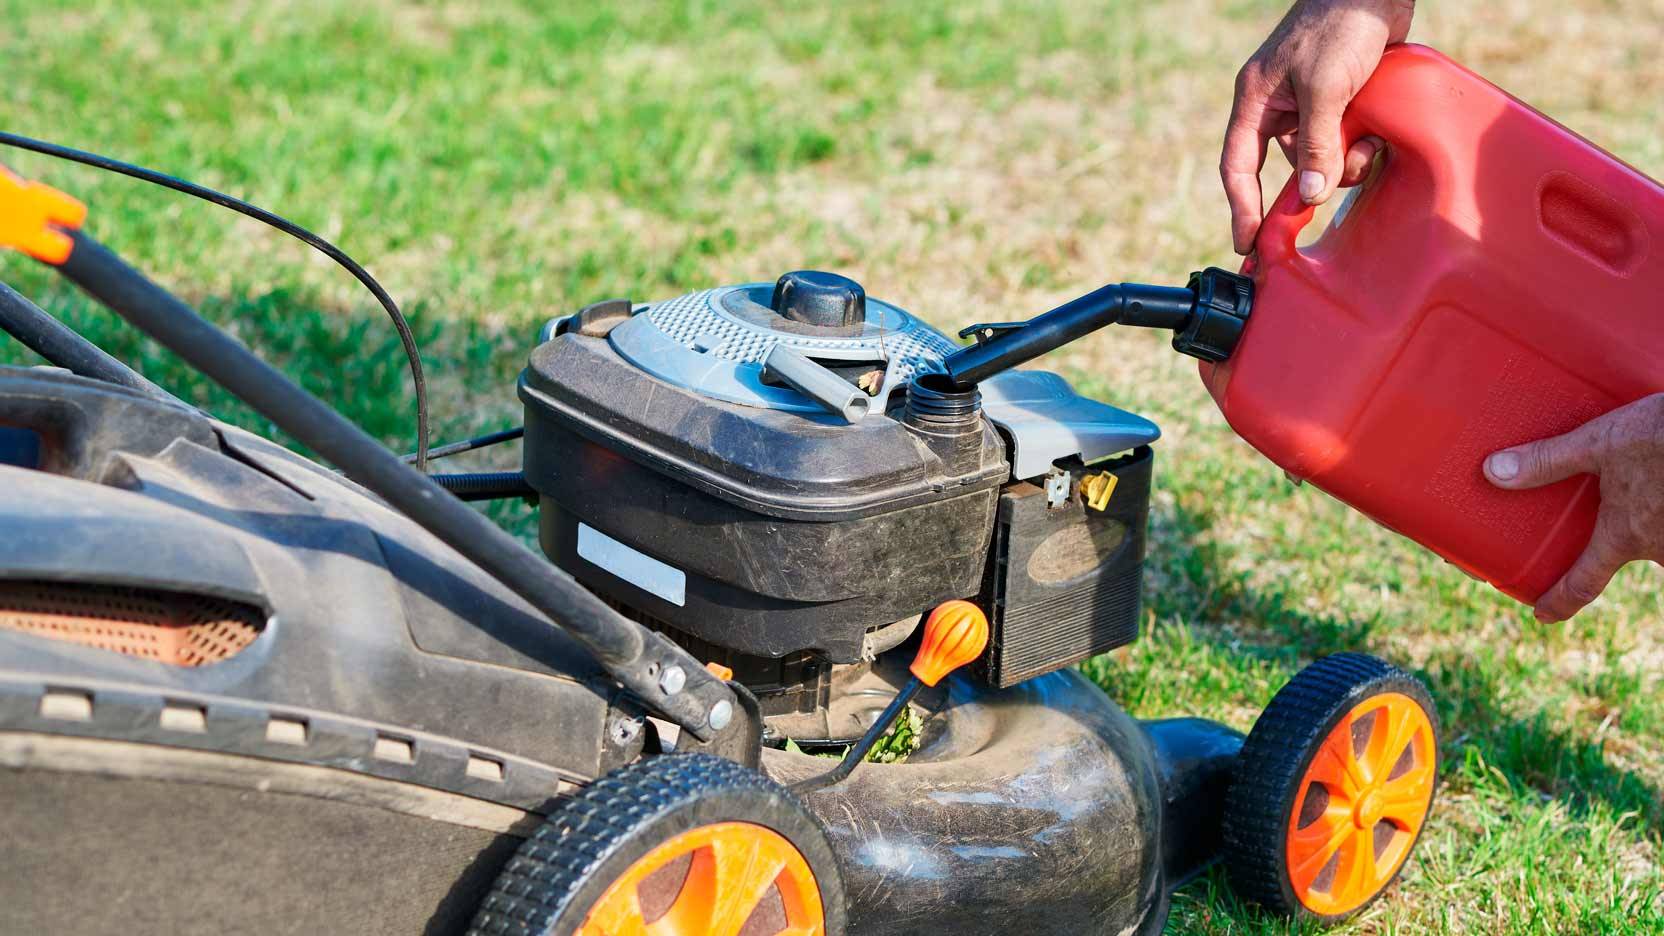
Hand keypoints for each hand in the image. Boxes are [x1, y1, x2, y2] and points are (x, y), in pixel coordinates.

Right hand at [1221, 0, 1414, 253]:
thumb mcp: (1325, 88)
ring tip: (1371, 137)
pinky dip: (1362, 143)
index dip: (1242, 208)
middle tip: (1346, 171)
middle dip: (1319, 176)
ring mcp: (1309, 105)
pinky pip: (1344, 140)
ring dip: (1348, 157)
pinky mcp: (1339, 101)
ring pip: (1323, 157)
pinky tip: (1378, 129)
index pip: (1238, 167)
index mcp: (1256, 101)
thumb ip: (1316, 144)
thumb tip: (1311, 196)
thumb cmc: (1340, 26)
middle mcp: (1278, 107)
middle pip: (1291, 166)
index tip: (1248, 244)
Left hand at [1485, 395, 1663, 621]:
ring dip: (1654, 528)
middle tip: (1612, 529)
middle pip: (1635, 560)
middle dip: (1624, 546)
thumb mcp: (1599, 441)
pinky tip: (1659, 493)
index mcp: (1625, 534)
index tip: (1544, 615)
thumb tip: (1493, 472)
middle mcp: (1661, 545)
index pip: (1584, 584)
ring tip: (1646, 499)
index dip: (1560, 603)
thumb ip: (1547, 460)